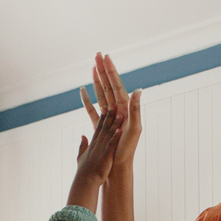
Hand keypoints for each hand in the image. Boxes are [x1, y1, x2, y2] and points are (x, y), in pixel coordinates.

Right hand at [66, 103, 121, 211]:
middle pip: (104, 126)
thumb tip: (82, 136)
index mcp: (93, 143)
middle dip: (109, 114)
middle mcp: (97, 143)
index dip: (103, 117)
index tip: (107, 107)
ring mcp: (102, 148)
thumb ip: (82, 145)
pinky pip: (112, 144)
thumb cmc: (84, 171)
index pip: (99, 127)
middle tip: (114, 103)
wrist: (85, 181)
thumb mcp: (81, 156)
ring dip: (114, 123)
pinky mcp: (106, 155)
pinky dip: (116, 136)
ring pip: (109, 133)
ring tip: (120, 113)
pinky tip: (120, 129)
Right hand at [81, 53, 142, 174]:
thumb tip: (137, 90)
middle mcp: (118, 109)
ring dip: (97, 80)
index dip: (111, 70)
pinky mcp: (101, 124)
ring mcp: (109, 116)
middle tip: (97, 55)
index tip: (106, 57)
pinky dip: (87, 99)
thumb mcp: (134, 129)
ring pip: (101, 93)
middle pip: (109, 85)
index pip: (117, 84)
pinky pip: (92, 108)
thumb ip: (135, 109)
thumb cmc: (127, 149)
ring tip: (92, 67)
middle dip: (103, 69)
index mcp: (125, 108)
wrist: (118, 165)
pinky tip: (83, 90)